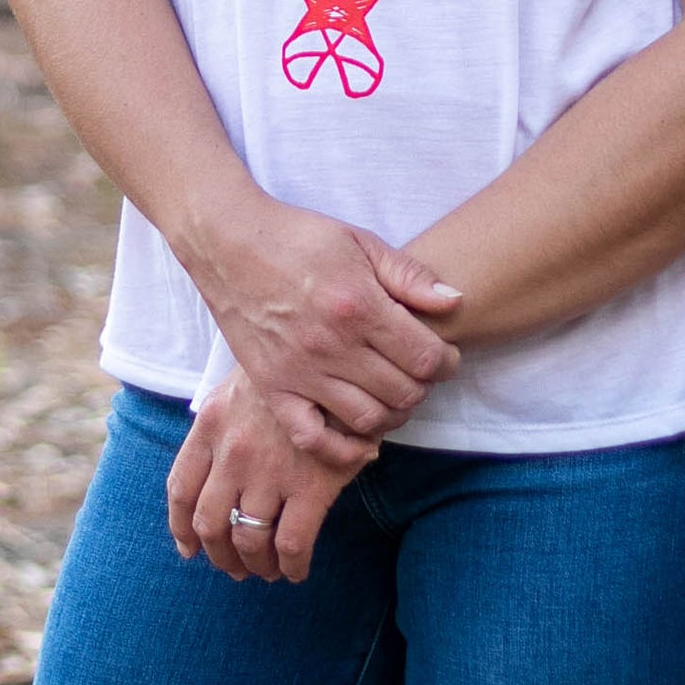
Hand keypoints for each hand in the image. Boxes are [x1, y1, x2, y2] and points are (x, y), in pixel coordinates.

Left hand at [167, 365, 371, 582]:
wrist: (339, 356)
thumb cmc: (292, 370)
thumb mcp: (242, 384)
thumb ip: (223, 424)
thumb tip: (214, 468)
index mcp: (211, 424)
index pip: (181, 488)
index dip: (182, 527)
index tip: (190, 548)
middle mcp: (233, 452)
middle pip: (210, 523)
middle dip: (220, 554)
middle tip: (234, 565)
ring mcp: (270, 471)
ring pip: (248, 540)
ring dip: (254, 564)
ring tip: (265, 569)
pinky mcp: (311, 485)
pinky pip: (291, 544)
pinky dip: (290, 567)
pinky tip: (295, 571)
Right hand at [186, 197, 462, 463]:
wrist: (229, 243)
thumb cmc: (298, 237)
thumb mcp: (360, 241)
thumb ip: (409, 275)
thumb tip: (455, 301)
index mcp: (359, 306)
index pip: (425, 357)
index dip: (447, 362)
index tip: (446, 355)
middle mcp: (332, 346)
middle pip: (403, 393)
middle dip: (424, 386)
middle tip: (420, 372)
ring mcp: (300, 372)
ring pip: (368, 420)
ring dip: (393, 414)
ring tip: (393, 393)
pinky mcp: (272, 388)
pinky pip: (313, 439)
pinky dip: (342, 447)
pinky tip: (359, 435)